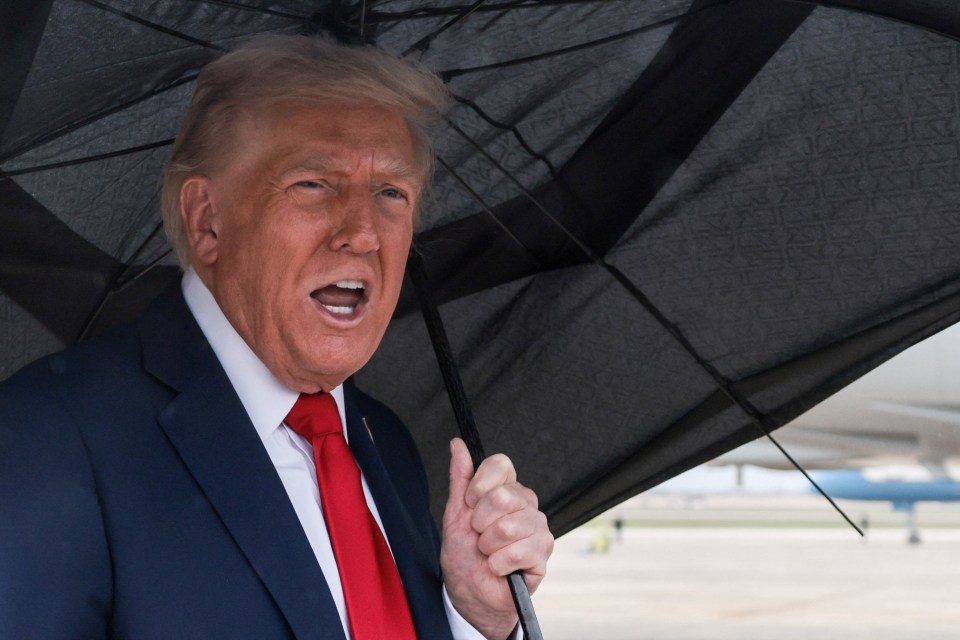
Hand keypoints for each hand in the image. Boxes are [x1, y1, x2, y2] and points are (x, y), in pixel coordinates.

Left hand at [441, 437, 553, 638]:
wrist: (470, 592)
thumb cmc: (464, 553)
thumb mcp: (455, 513)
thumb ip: (460, 477)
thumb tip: (458, 443)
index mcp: (507, 489)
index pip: (501, 464)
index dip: (479, 486)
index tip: (469, 505)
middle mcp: (527, 503)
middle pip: (502, 496)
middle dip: (480, 522)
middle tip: (479, 536)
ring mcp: (538, 527)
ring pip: (508, 526)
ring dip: (488, 547)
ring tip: (489, 553)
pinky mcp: (543, 553)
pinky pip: (518, 551)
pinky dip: (498, 564)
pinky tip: (499, 568)